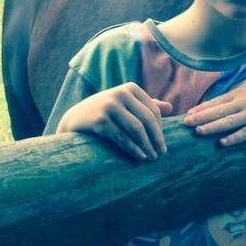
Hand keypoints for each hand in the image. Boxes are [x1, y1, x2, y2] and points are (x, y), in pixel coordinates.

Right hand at [56, 83, 171, 160]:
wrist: (75, 118)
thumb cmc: (105, 111)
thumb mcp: (125, 104)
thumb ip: (146, 105)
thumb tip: (170, 108)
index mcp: (130, 88)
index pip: (153, 110)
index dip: (160, 129)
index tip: (162, 143)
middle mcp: (120, 93)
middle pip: (147, 119)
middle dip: (156, 138)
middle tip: (162, 153)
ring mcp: (109, 106)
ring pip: (136, 129)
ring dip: (147, 145)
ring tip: (151, 157)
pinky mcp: (99, 120)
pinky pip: (122, 138)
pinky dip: (133, 149)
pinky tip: (140, 157)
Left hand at [183, 79, 245, 146]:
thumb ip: (234, 91)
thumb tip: (216, 100)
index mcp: (240, 92)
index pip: (217, 101)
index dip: (202, 108)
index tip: (188, 114)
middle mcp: (244, 102)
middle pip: (219, 110)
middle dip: (201, 117)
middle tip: (185, 123)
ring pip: (229, 122)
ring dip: (213, 127)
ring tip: (199, 132)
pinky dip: (234, 138)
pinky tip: (222, 143)